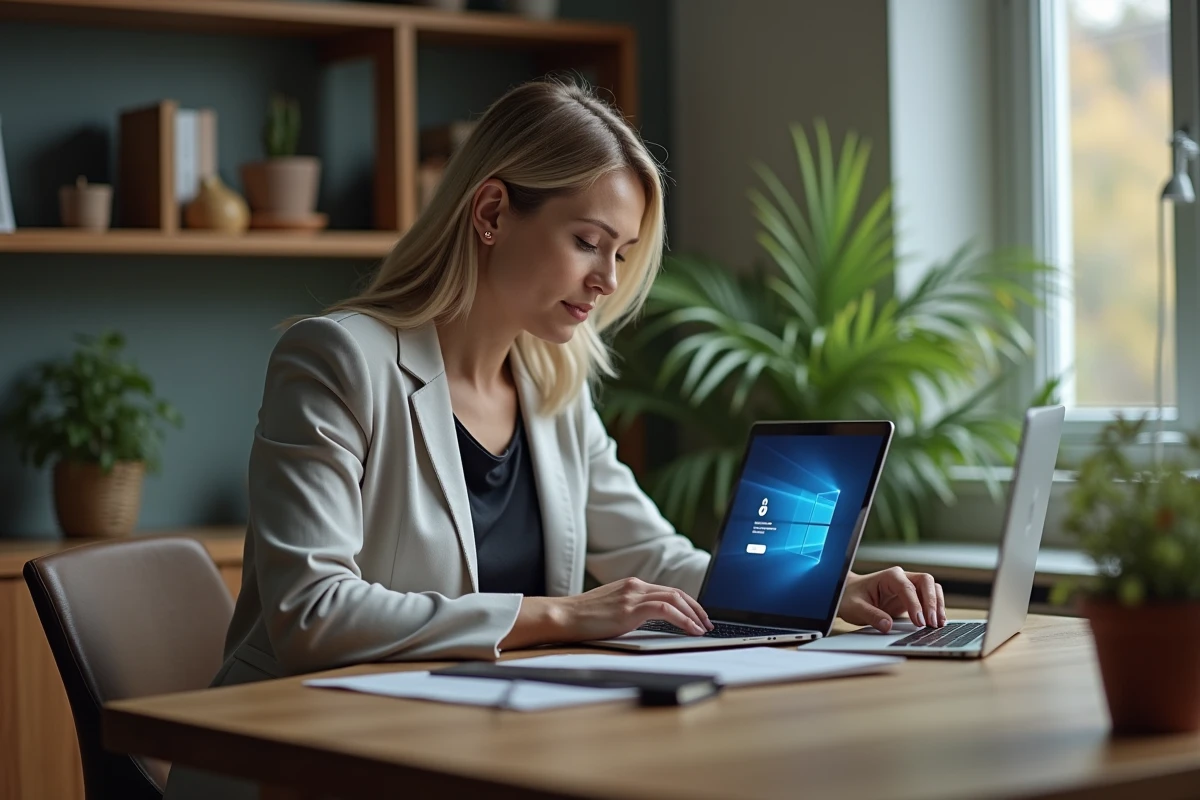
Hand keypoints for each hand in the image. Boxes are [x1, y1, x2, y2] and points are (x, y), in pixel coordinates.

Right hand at [556, 578, 713, 640]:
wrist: (563, 616)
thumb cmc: (582, 618)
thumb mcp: (611, 609)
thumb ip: (630, 609)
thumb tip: (648, 621)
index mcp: (631, 585)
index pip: (668, 590)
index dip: (688, 603)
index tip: (698, 616)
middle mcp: (635, 586)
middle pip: (677, 592)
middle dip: (697, 608)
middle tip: (707, 623)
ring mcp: (633, 596)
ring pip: (675, 598)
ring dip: (694, 614)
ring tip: (703, 629)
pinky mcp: (630, 609)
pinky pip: (666, 610)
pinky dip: (683, 619)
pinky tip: (691, 630)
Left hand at [838, 568, 945, 632]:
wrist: (848, 595)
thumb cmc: (850, 598)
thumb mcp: (855, 608)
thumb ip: (871, 615)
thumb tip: (887, 625)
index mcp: (889, 576)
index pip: (907, 587)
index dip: (915, 604)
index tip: (919, 622)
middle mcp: (901, 578)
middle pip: (926, 582)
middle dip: (932, 602)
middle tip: (932, 623)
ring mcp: (909, 587)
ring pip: (932, 589)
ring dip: (938, 605)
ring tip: (938, 625)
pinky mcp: (912, 597)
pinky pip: (929, 599)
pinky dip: (936, 609)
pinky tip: (938, 623)